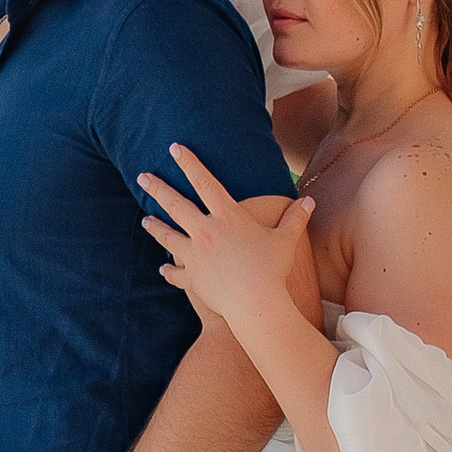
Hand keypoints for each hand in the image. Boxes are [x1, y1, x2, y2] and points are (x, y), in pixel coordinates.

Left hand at [137, 145, 319, 336]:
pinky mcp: (191, 278)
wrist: (255, 302)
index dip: (189, 163)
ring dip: (155, 227)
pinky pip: (176, 273)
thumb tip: (309, 202)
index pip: (204, 182)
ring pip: (168, 236)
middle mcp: (205, 231)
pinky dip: (169, 270)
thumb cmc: (272, 269)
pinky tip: (163, 267)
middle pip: (175, 204)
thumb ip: (295, 219)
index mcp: (227, 217)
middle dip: (157, 188)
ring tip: (145, 220)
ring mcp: (194, 255)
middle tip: (141, 177)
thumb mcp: (286, 240)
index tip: (173, 148)